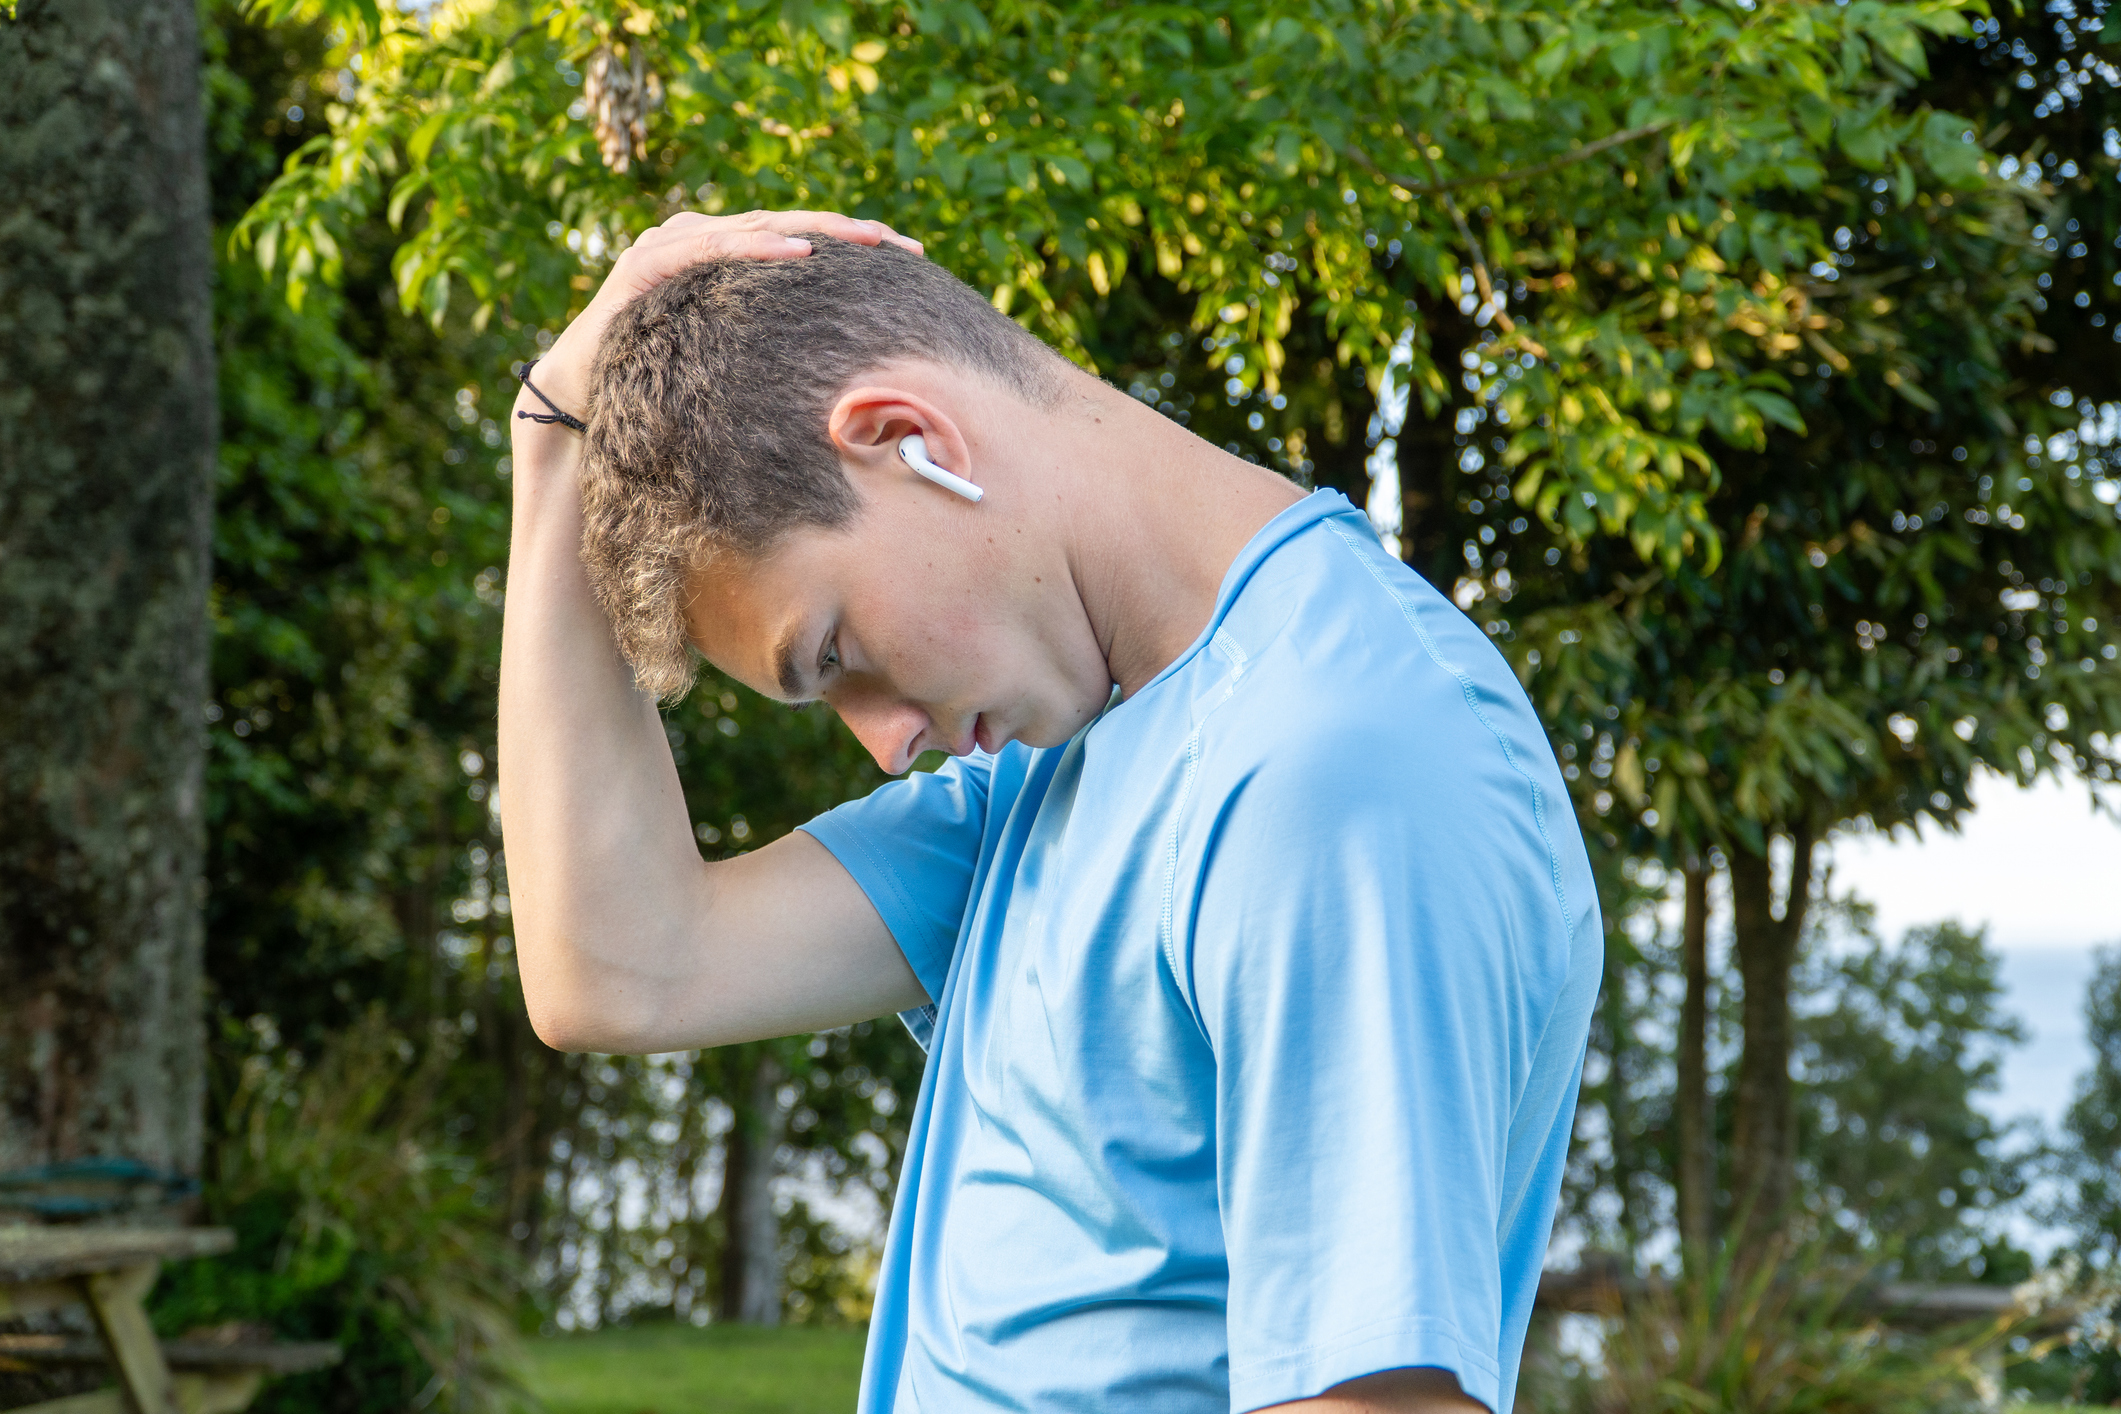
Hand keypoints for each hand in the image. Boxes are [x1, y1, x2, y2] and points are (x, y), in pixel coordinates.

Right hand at [513, 208, 923, 438]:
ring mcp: (671, 244)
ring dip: (813, 230)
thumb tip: (848, 383)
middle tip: (903, 245)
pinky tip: (798, 253)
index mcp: (724, 258)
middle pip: (787, 226)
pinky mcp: (647, 262)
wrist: (582, 398)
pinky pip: (709, 248)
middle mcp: (698, 238)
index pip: (798, 241)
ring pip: (755, 226)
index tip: (910, 258)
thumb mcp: (732, 365)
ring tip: (865, 238)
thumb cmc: (659, 386)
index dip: (852, 246)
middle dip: (848, 233)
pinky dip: (754, 247)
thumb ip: (773, 352)